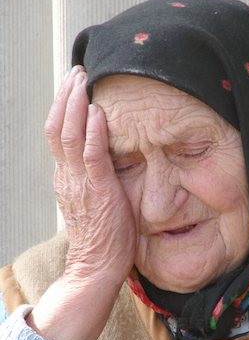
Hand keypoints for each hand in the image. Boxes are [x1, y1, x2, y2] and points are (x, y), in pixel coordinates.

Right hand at [45, 66, 136, 287]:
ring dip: (75, 105)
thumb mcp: (89, 201)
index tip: (72, 88)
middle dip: (65, 98)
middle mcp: (67, 177)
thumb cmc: (100, 236)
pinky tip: (96, 112)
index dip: (63, 109)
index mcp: (65, 178)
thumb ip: (89, 178)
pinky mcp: (99, 190)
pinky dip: (93, 132)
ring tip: (82, 81)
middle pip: (57, 129)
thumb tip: (99, 159)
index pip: (58, 136)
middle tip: (76, 74)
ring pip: (69, 136)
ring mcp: (80, 183)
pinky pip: (92, 155)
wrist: (97, 266)